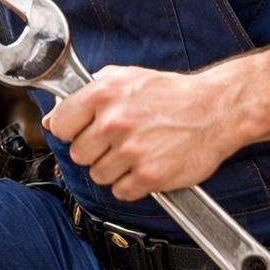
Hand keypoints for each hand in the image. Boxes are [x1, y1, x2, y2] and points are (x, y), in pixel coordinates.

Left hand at [43, 65, 238, 200]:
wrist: (215, 109)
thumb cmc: (172, 94)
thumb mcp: (124, 78)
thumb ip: (85, 94)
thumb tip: (54, 118)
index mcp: (103, 95)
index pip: (60, 126)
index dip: (71, 131)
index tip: (82, 132)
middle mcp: (114, 122)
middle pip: (78, 154)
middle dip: (94, 151)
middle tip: (117, 141)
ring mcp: (131, 150)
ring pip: (98, 175)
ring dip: (114, 168)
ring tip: (135, 151)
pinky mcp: (149, 176)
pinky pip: (121, 191)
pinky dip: (131, 184)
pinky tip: (145, 166)